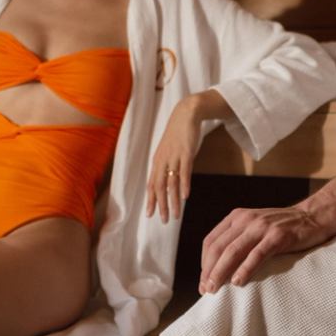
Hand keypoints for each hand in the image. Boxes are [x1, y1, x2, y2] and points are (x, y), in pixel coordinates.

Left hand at [146, 95, 204, 221]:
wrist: (185, 114)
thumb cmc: (177, 134)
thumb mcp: (168, 151)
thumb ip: (167, 165)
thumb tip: (168, 181)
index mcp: (157, 161)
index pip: (152, 184)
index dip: (151, 200)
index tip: (150, 215)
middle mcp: (163, 160)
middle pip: (160, 187)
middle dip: (161, 205)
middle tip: (163, 220)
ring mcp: (174, 157)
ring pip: (172, 183)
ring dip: (173, 201)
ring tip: (175, 215)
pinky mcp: (186, 152)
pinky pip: (184, 171)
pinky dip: (184, 185)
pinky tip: (185, 197)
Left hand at [199, 204, 335, 293]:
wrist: (312, 216)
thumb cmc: (281, 227)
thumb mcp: (254, 227)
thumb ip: (238, 239)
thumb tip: (219, 266)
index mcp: (236, 217)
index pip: (211, 240)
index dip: (203, 262)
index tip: (203, 280)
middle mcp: (245, 219)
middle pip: (218, 247)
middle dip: (208, 270)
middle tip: (205, 289)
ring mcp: (261, 227)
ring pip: (233, 251)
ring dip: (221, 272)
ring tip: (215, 288)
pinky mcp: (277, 236)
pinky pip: (256, 254)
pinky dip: (245, 269)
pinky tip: (238, 282)